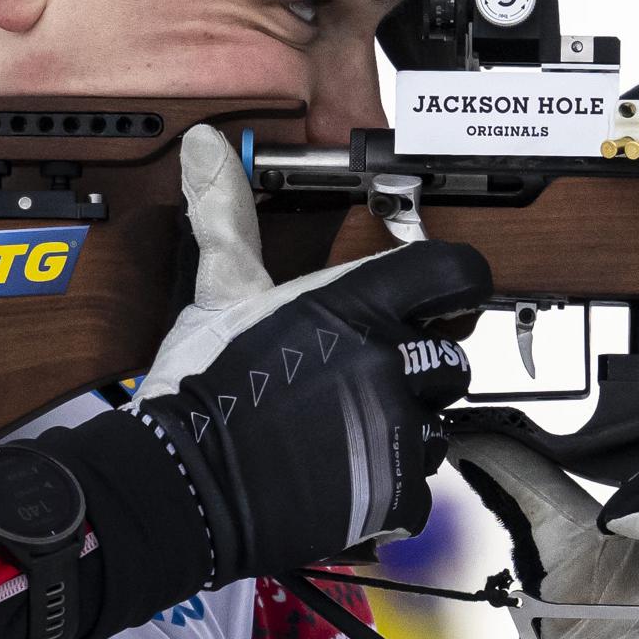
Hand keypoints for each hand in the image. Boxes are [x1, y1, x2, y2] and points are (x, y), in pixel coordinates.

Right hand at [139, 126, 487, 574]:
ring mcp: (399, 429)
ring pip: (439, 425)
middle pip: (451, 357)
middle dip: (415, 372)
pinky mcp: (397, 492)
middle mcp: (391, 361)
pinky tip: (343, 477)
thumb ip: (230, 216)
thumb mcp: (219, 292)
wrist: (182, 484)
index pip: (457, 273)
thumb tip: (207, 145)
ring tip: (345, 434)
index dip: (453, 287)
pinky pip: (422, 488)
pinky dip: (390, 489)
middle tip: (361, 384)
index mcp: (358, 304)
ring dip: (405, 431)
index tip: (438, 303)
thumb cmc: (199, 387)